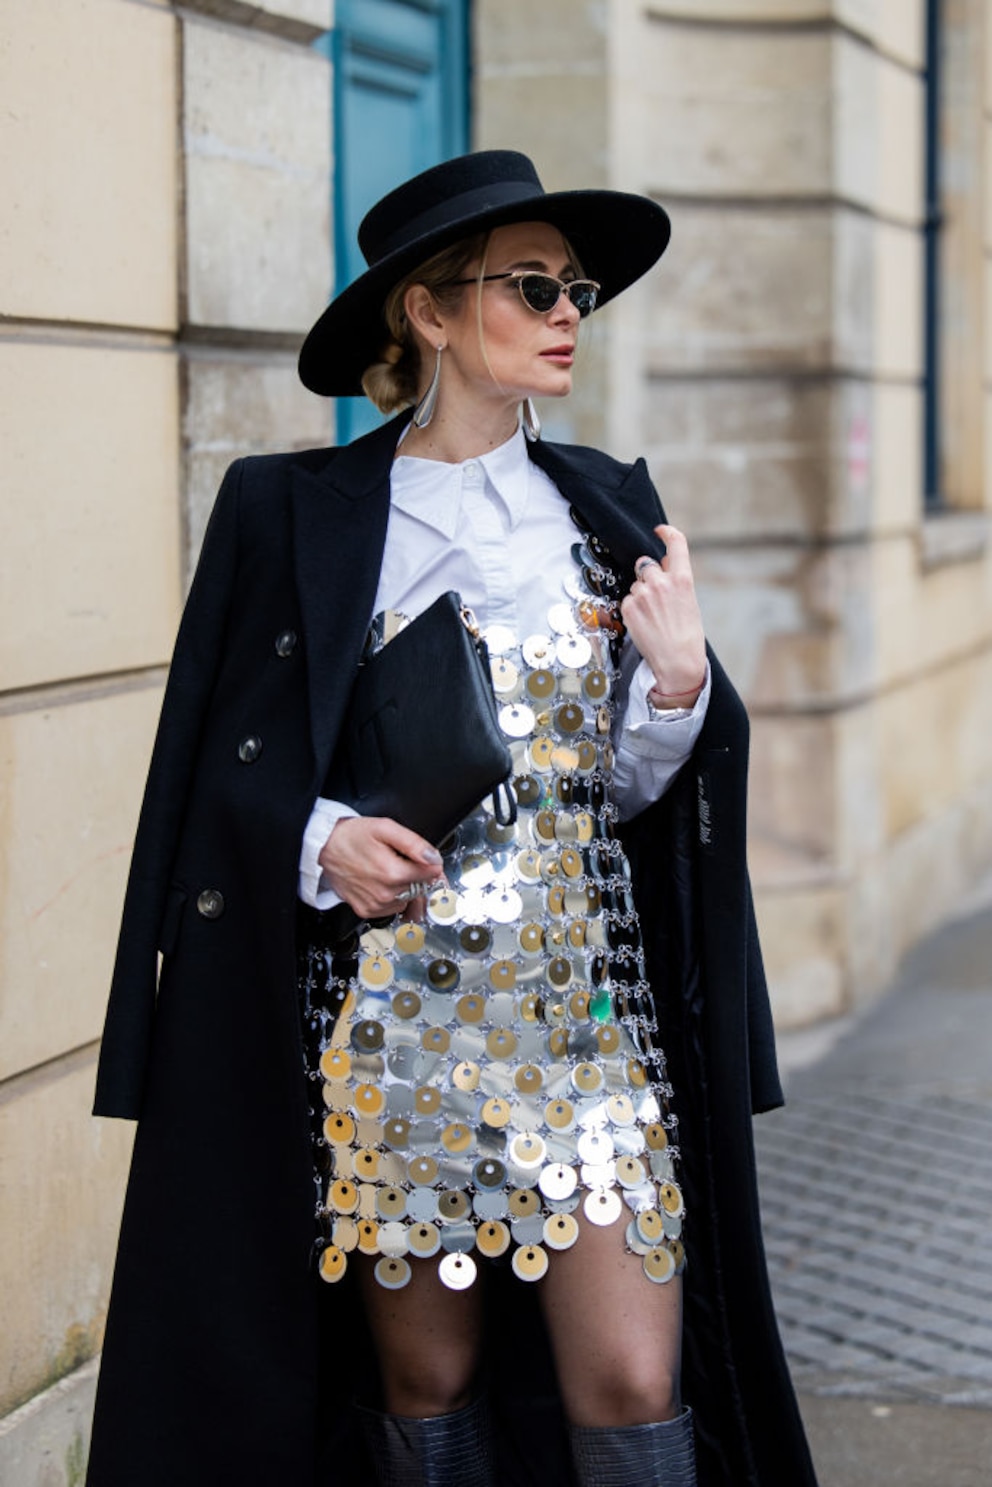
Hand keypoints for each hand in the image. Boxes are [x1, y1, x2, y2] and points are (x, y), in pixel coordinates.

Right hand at [318, 816, 443, 919]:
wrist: (324, 848)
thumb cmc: (351, 836)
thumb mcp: (385, 828)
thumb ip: (413, 843)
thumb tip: (433, 857)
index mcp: (391, 872)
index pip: (431, 875)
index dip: (433, 865)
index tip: (429, 860)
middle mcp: (384, 893)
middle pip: (420, 888)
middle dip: (419, 876)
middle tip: (405, 862)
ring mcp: (375, 905)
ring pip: (408, 900)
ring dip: (406, 888)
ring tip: (390, 871)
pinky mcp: (366, 911)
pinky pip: (392, 908)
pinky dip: (392, 897)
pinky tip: (382, 883)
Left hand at [620, 524, 705, 706]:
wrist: (677, 662)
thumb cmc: (687, 635)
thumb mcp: (689, 601)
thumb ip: (676, 579)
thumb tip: (662, 562)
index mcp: (682, 579)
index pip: (676, 543)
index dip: (666, 532)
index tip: (660, 531)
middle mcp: (661, 582)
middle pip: (645, 564)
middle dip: (647, 575)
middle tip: (655, 597)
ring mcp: (642, 594)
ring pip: (635, 585)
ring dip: (640, 595)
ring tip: (652, 617)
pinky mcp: (628, 607)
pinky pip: (627, 600)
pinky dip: (632, 610)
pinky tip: (644, 624)